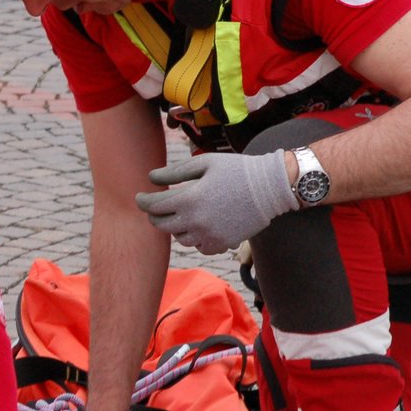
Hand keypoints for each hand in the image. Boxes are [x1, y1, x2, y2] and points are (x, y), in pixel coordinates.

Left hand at [134, 149, 297, 254]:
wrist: (270, 188)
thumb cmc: (237, 170)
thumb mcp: (204, 164)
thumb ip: (175, 172)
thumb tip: (151, 178)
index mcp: (190, 200)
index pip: (154, 206)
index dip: (143, 201)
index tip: (139, 197)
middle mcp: (196, 222)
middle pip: (162, 226)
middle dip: (154, 216)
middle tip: (155, 208)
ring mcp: (210, 236)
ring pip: (180, 238)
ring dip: (176, 227)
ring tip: (180, 214)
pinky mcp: (222, 244)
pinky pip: (199, 246)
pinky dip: (195, 238)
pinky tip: (198, 226)